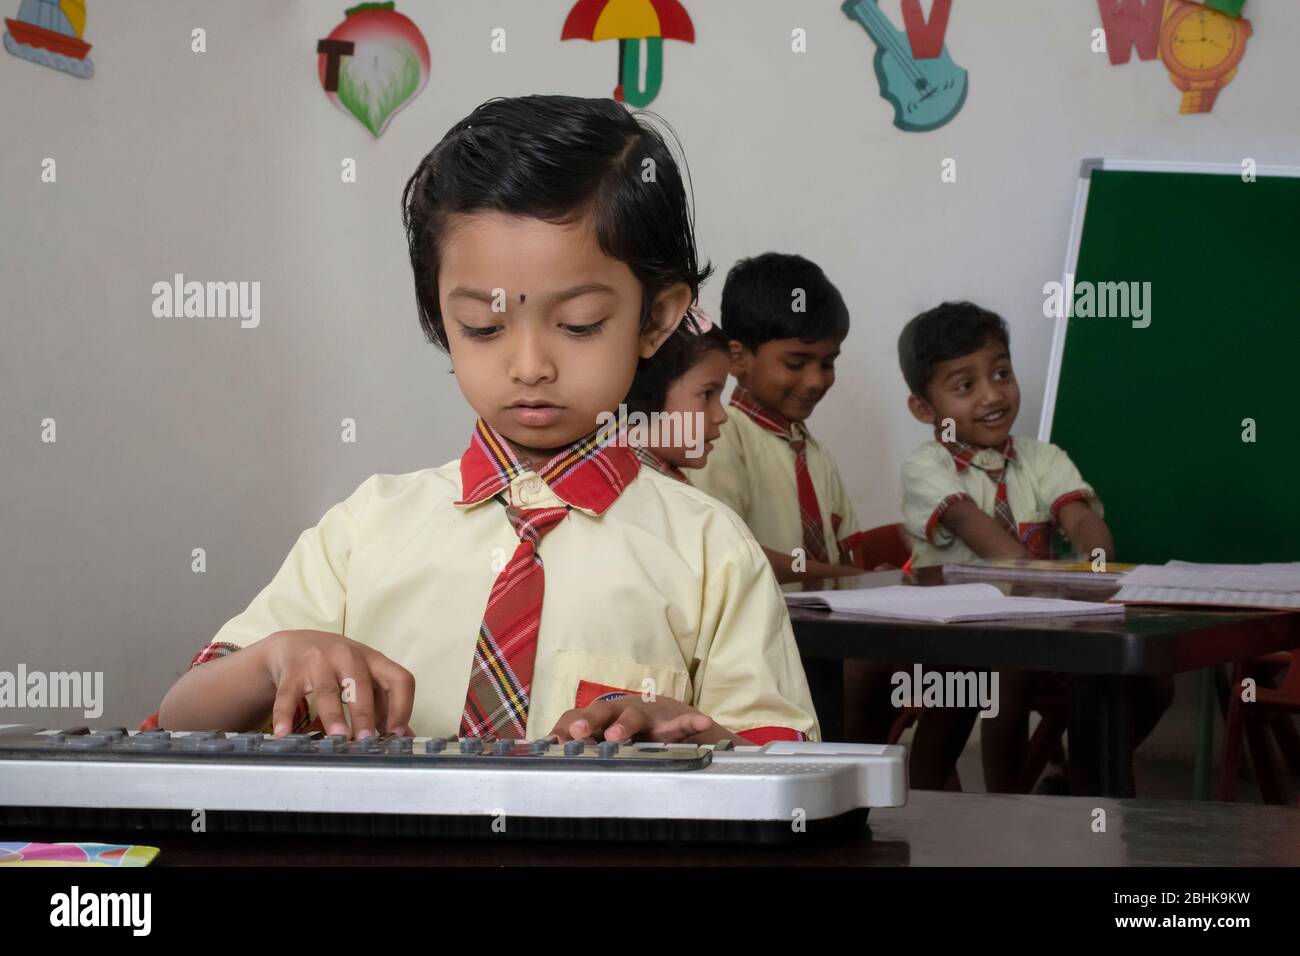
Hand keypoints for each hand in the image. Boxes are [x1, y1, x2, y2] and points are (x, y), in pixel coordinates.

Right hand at [257, 629, 414, 738]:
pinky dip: (284, 715)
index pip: (399, 679)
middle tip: (365, 739)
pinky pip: (289, 695)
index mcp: (374, 661)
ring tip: (337, 738)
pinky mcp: (292, 669)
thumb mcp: (364, 679)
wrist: (294, 644)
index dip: (402, 706)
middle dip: (364, 713)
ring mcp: (318, 660)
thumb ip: (383, 706)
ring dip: (333, 716)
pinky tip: (284, 733)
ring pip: (327, 691)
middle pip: (361, 685)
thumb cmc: (338, 666)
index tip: (396, 733)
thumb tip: (405, 738)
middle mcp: (348, 656)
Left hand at [548, 695, 714, 743]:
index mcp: (600, 715)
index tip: (553, 741)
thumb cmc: (629, 727)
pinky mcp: (673, 721)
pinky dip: (691, 722)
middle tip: (577, 732)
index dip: (564, 727)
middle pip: (601, 710)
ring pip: (634, 715)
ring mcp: (647, 714)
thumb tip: (545, 755)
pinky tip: (700, 722)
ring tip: (616, 736)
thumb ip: (579, 743)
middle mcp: (620, 709)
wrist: (672, 716)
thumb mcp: (603, 733)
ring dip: (625, 724)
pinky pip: (683, 722)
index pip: (577, 716)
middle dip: (588, 720)